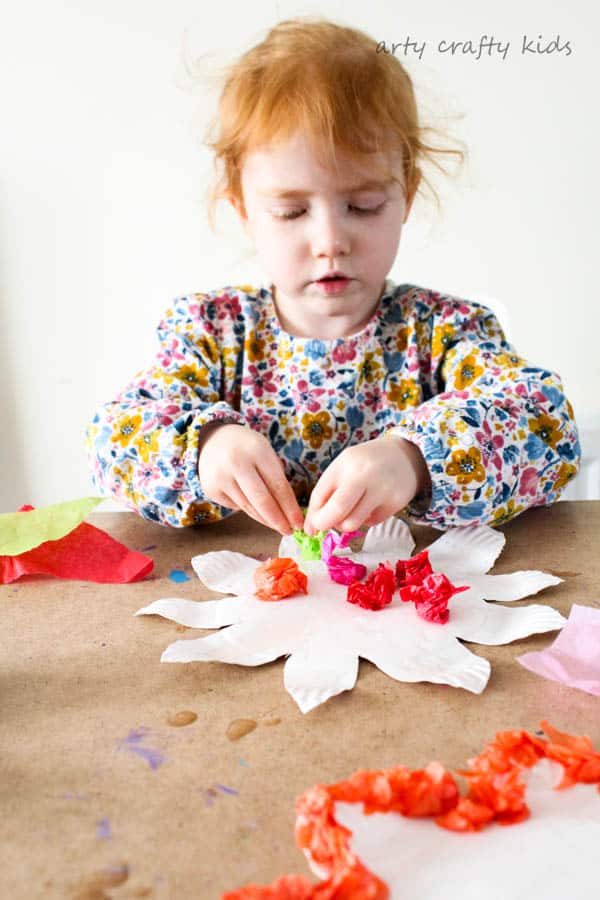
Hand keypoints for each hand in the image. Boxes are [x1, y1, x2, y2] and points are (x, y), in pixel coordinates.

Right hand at [198, 423, 304, 534]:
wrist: (213, 441)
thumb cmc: (248, 449)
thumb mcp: (265, 454)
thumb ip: (276, 479)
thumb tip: (289, 513)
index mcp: (257, 451)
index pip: (278, 486)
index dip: (290, 508)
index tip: (299, 523)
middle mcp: (236, 463)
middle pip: (262, 500)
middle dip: (278, 520)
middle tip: (289, 531)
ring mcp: (221, 477)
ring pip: (249, 507)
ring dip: (266, 520)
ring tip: (278, 526)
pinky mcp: (211, 489)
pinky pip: (236, 506)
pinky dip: (249, 510)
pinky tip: (257, 511)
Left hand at [303, 435, 429, 534]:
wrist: (404, 456)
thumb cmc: (366, 464)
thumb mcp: (343, 468)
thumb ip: (325, 494)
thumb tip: (310, 529)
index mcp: (344, 464)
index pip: (320, 495)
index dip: (313, 515)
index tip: (313, 525)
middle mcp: (363, 475)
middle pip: (337, 510)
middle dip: (324, 523)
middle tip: (324, 526)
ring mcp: (381, 489)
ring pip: (352, 523)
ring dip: (345, 524)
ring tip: (350, 513)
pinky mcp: (395, 503)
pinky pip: (371, 523)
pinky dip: (366, 519)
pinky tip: (371, 505)